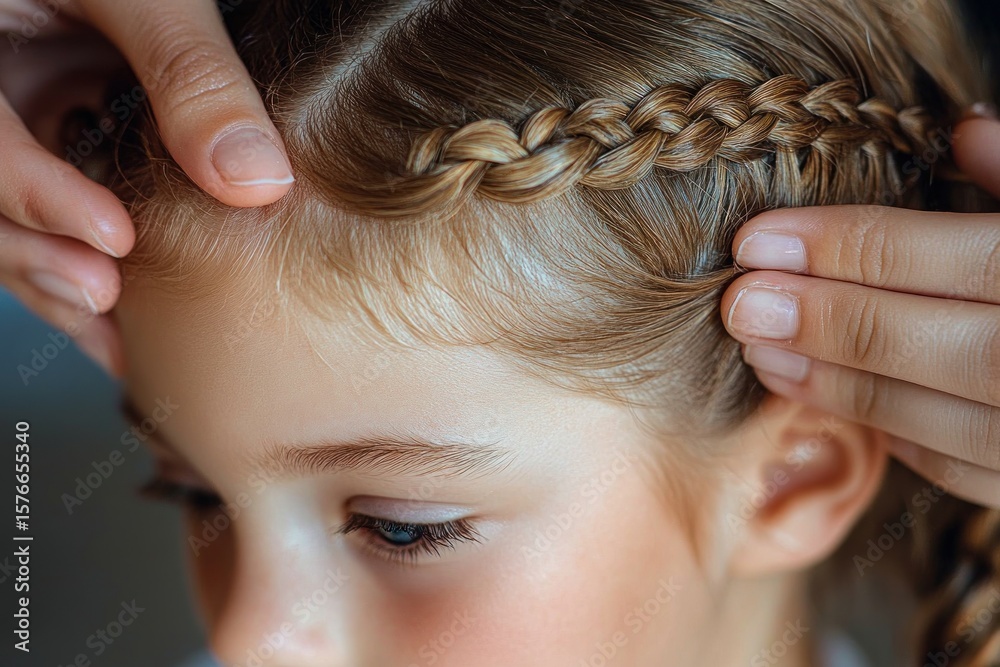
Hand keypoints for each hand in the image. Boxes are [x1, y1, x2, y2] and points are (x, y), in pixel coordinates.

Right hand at [0, 0, 292, 374]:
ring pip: (12, 224)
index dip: (33, 193)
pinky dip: (88, 264)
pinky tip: (130, 320)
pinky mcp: (54, 146)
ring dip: (59, 278)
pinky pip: (56, 217)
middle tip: (107, 298)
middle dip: (39, 256)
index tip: (112, 237)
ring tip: (120, 330)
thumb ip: (188, 68)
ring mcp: (16, 127)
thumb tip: (256, 182)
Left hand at [721, 108, 999, 507]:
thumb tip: (962, 132)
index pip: (967, 260)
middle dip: (835, 325)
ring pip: (956, 426)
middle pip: (950, 350)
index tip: (758, 239)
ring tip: (765, 357)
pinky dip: (909, 440)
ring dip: (850, 390)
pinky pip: (983, 475)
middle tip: (739, 304)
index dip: (854, 248)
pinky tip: (847, 404)